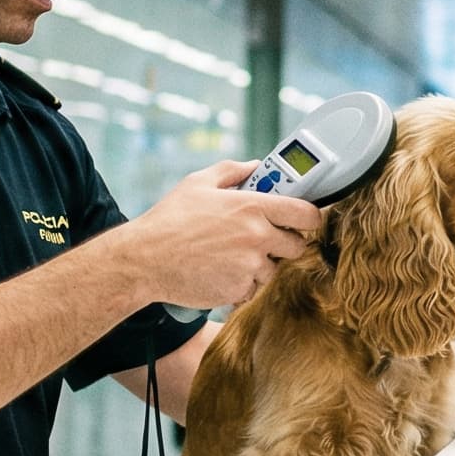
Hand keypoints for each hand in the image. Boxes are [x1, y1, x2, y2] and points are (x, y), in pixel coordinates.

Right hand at [118, 161, 323, 309]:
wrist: (145, 260)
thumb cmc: (169, 219)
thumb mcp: (198, 182)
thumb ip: (232, 171)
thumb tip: (256, 166)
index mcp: (253, 207)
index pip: (307, 214)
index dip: (310, 217)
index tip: (304, 219)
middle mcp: (257, 237)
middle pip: (298, 246)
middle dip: (285, 243)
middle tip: (263, 238)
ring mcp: (250, 267)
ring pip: (274, 269)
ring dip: (260, 264)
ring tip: (230, 255)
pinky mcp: (240, 290)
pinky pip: (254, 288)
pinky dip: (242, 283)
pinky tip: (220, 271)